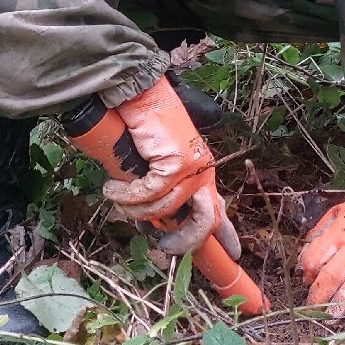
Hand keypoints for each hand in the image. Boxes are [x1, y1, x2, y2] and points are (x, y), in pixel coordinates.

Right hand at [99, 77, 238, 256]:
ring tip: (116, 197)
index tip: (232, 253)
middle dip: (183, 241)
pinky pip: (149, 194)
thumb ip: (160, 185)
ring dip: (135, 210)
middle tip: (163, 247)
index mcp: (201, 170)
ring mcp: (192, 167)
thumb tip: (151, 221)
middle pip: (204, 222)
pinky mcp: (177, 163)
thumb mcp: (154, 161)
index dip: (225, 233)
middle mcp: (202, 170)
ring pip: (166, 210)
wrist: (137, 91)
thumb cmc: (143, 121)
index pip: (217, 208)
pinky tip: (112, 188)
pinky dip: (126, 196)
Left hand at [299, 187, 344, 313]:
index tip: (307, 284)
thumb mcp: (341, 210)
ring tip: (335, 318)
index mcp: (340, 231)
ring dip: (343, 304)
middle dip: (320, 296)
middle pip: (332, 276)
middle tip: (315, 310)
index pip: (314, 258)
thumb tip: (307, 255)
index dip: (308, 274)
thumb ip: (323, 231)